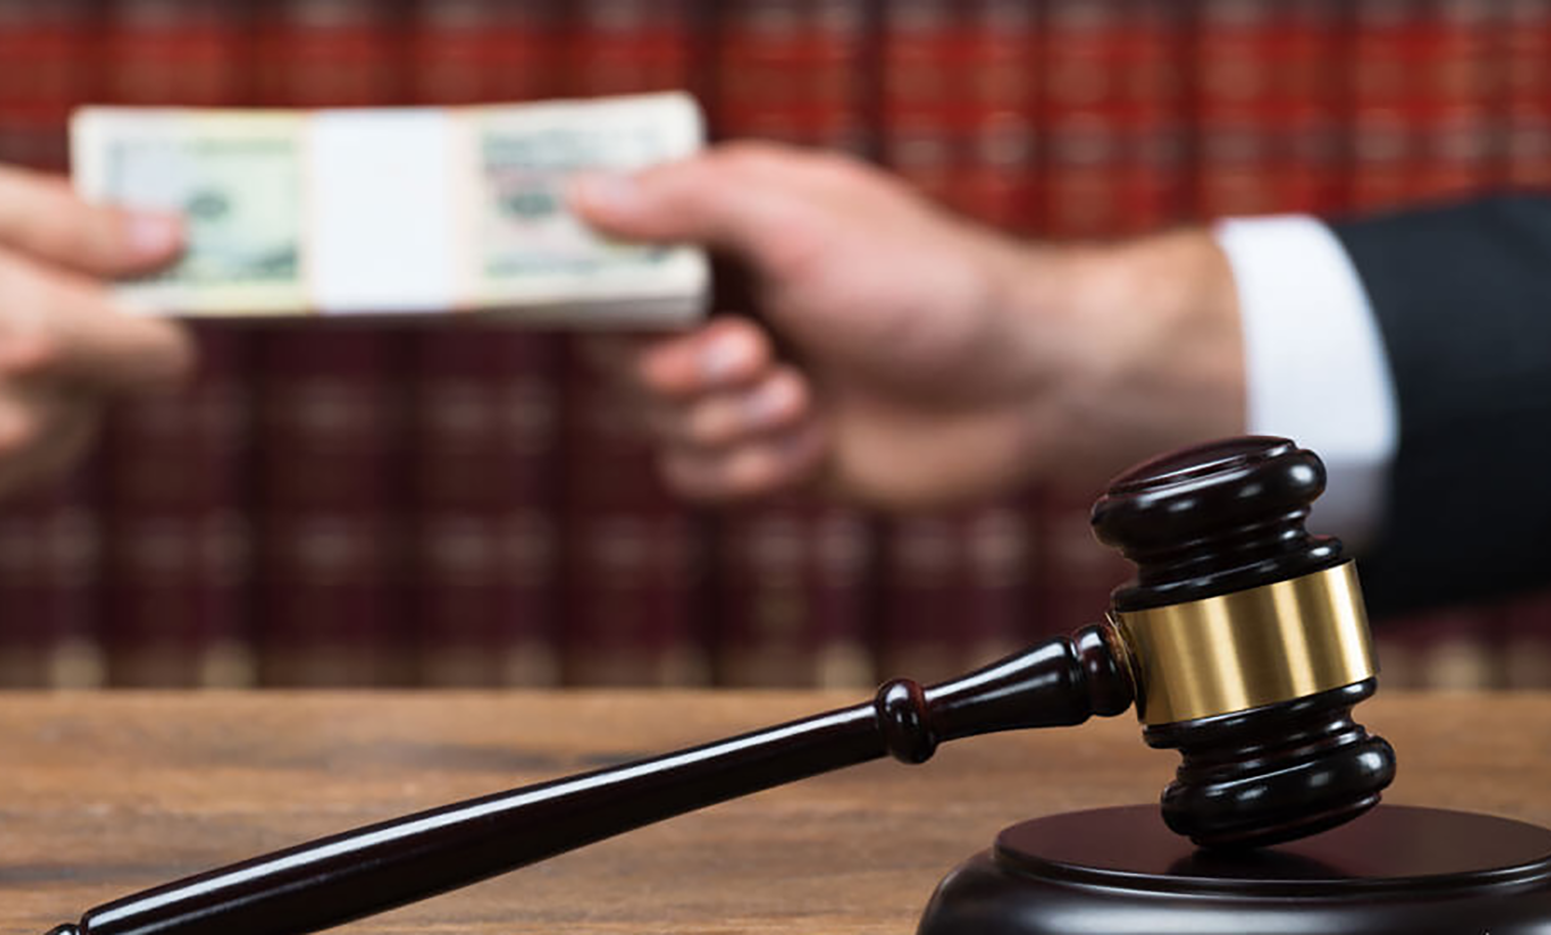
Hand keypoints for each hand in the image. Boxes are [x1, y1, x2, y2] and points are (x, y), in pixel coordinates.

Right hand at [572, 142, 1245, 508]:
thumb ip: (688, 206)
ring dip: (726, 422)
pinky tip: (814, 443)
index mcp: (726, 229)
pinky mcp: (769, 453)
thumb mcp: (804, 223)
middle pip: (616, 352)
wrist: (1022, 389)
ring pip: (653, 422)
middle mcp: (725, 302)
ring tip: (803, 398)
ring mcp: (744, 381)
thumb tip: (582, 194)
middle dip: (677, 369)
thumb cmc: (931, 286)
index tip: (528, 292)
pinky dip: (751, 470)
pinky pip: (698, 477)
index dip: (571, 272)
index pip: (608, 246)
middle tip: (754, 353)